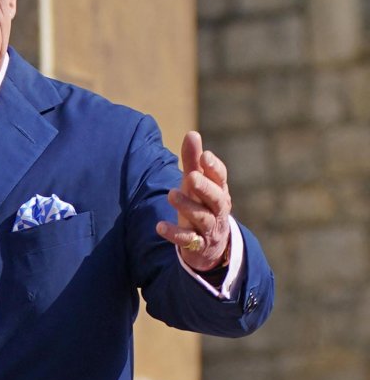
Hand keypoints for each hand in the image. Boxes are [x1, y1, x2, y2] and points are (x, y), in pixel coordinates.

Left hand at [156, 131, 232, 271]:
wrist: (211, 246)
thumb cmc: (202, 206)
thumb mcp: (196, 184)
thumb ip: (193, 161)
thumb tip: (192, 133)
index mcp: (219, 191)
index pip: (221, 178)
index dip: (214, 167)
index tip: (204, 156)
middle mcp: (217, 209)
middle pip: (215, 198)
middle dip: (205, 187)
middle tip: (191, 176)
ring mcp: (209, 228)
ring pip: (202, 217)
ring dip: (187, 206)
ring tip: (171, 194)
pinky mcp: (198, 246)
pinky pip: (187, 240)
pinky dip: (175, 234)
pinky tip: (159, 226)